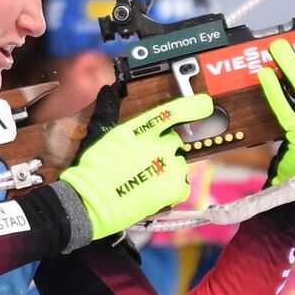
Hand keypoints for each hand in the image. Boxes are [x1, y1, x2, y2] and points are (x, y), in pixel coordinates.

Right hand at [58, 89, 213, 237]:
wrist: (89, 203)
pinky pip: (182, 185)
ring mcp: (165, 168)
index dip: (192, 106)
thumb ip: (108, 111)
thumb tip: (108, 91)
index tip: (205, 104)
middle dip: (165, 150)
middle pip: (175, 141)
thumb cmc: (91, 171)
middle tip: (148, 162)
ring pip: (180, 164)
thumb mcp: (99, 134)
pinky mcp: (171, 189)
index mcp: (137, 130)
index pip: (171, 112)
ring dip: (169, 170)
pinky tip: (155, 192)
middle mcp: (155, 146)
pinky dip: (173, 189)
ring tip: (148, 180)